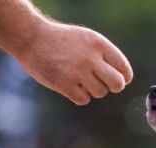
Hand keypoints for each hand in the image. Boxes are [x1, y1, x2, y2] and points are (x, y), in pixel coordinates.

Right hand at [14, 20, 132, 104]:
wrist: (31, 38)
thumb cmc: (62, 40)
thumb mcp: (87, 38)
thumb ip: (104, 55)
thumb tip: (122, 78)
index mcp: (98, 44)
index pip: (123, 67)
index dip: (124, 77)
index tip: (120, 78)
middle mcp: (90, 58)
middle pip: (117, 84)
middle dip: (114, 87)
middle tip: (105, 84)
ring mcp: (77, 72)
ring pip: (100, 93)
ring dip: (93, 90)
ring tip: (81, 80)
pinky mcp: (64, 84)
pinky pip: (84, 100)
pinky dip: (80, 96)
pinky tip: (72, 86)